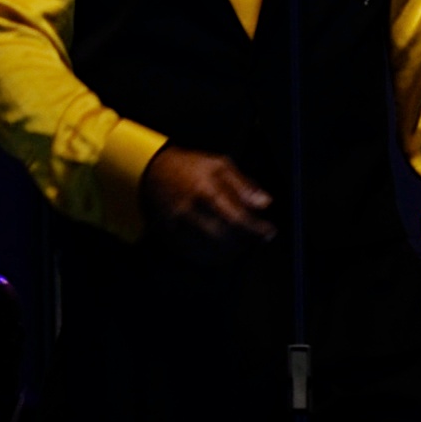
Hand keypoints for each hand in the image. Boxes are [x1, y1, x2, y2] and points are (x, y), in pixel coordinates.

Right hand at [141, 146, 274, 247]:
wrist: (151, 173)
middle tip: (253, 236)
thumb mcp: (219, 165)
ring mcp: (177, 227)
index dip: (256, 230)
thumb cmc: (190, 168)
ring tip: (237, 239)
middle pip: (225, 240)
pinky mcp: (170, 238)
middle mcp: (189, 211)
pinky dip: (213, 255)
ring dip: (231, 250)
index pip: (237, 219)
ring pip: (212, 252)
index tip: (269, 232)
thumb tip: (265, 203)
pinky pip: (197, 256)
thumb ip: (244, 185)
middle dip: (245, 241)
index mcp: (204, 191)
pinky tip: (220, 244)